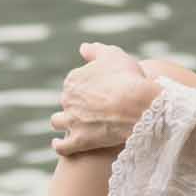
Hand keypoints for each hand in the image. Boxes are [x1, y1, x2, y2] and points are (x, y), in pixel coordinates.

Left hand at [52, 42, 159, 156]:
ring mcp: (72, 121)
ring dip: (63, 122)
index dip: (86, 87)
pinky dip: (60, 145)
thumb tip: (83, 48)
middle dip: (75, 104)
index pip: (74, 82)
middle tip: (92, 108)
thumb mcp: (113, 56)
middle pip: (67, 101)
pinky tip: (60, 144)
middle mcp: (68, 99)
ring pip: (58, 121)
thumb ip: (96, 51)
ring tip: (71, 125)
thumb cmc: (128, 78)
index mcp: (73, 79)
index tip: (97, 91)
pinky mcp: (79, 141)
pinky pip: (62, 146)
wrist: (137, 105)